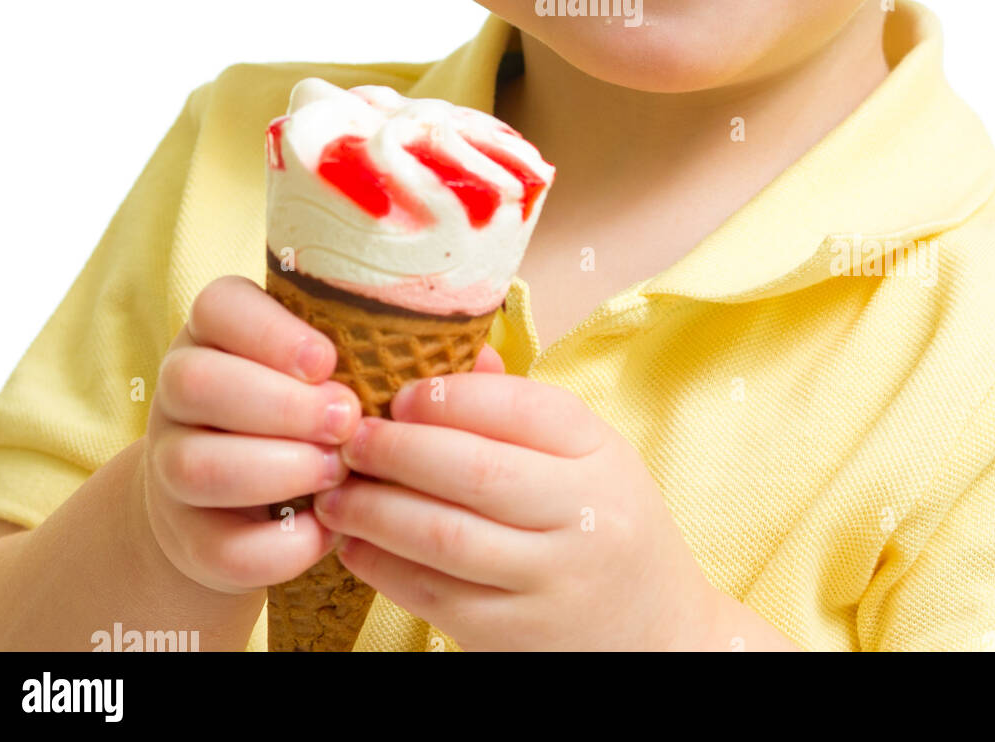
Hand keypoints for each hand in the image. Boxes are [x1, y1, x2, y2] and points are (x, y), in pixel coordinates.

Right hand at [141, 273, 362, 594]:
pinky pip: (220, 547)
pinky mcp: (187, 539)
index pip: (215, 307)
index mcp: (215, 332)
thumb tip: (454, 350)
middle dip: (283, 405)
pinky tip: (326, 526)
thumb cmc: (312, 408)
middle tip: (347, 420)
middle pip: (195, 383)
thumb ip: (368, 348)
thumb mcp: (325, 366)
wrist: (246, 501)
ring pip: (195, 466)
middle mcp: (179, 392)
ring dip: (280, 470)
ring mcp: (169, 467)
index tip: (328, 361)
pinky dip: (284, 545)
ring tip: (338, 470)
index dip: (271, 333)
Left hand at [310, 366, 725, 650]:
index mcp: (601, 454)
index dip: (450, 397)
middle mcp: (584, 515)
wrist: (658, 635)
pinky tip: (356, 544)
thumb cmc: (608, 524)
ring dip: (376, 511)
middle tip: (351, 438)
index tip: (400, 396)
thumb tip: (453, 357)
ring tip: (336, 493)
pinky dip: (384, 568)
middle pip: (475, 470)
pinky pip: (436, 597)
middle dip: (398, 449)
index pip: (523, 407)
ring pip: (445, 538)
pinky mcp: (516, 637)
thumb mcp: (590, 456)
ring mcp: (551, 581)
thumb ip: (522, 408)